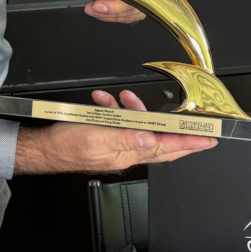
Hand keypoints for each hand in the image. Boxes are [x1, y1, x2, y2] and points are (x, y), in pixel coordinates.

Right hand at [13, 88, 215, 173]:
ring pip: (138, 127)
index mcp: (127, 154)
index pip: (165, 148)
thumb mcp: (96, 137)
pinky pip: (118, 123)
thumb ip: (124, 137)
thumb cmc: (66, 146)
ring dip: (135, 110)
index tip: (207, 139)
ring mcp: (116, 146)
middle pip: (160, 142)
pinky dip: (114, 109)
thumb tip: (151, 137)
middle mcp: (126, 152)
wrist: (43, 148)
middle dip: (178, 131)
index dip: (188, 142)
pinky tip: (104, 100)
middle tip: (198, 127)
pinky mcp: (106, 138)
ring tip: (125, 97)